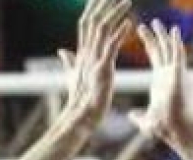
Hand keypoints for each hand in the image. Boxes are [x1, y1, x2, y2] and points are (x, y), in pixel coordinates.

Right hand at [58, 0, 133, 128]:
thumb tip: (62, 51)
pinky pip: (111, 47)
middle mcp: (86, 52)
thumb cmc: (80, 99)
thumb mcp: (74, 76)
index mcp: (82, 52)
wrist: (81, 115)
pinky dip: (120, 33)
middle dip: (103, 4)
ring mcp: (93, 59)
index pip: (86, 24)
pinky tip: (130, 23)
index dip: (93, 8)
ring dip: (115, 13)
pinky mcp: (102, 68)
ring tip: (128, 1)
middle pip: (92, 21)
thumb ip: (69, 61)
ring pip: (102, 29)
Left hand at [129, 20, 192, 143]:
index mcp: (160, 80)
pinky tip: (174, 32)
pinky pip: (178, 56)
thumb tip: (131, 115)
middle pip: (161, 50)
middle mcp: (168, 74)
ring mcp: (174, 74)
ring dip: (164, 35)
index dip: (149, 44)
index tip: (141, 33)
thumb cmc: (164, 126)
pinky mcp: (179, 75)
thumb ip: (139, 116)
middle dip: (154, 36)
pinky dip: (176, 43)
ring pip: (169, 50)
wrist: (174, 129)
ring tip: (157, 22)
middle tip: (146, 23)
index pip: (154, 57)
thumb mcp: (146, 119)